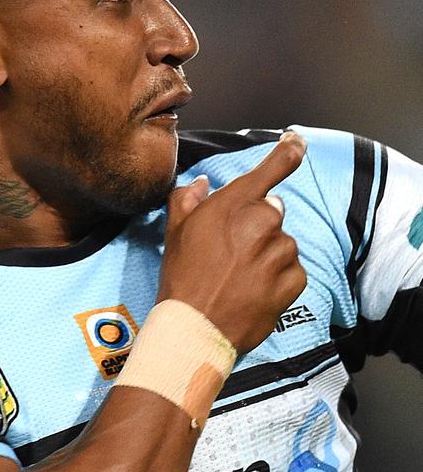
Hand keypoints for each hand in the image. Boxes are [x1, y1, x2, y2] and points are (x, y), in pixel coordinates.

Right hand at [157, 132, 306, 353]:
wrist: (195, 329)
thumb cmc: (182, 279)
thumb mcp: (174, 232)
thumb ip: (187, 199)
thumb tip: (203, 184)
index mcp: (233, 204)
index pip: (273, 167)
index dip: (289, 150)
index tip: (297, 142)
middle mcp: (261, 222)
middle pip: (272, 211)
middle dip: (256, 225)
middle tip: (231, 251)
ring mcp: (280, 252)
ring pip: (282, 242)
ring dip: (267, 253)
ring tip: (239, 276)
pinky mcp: (294, 280)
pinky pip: (293, 269)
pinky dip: (278, 278)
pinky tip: (254, 290)